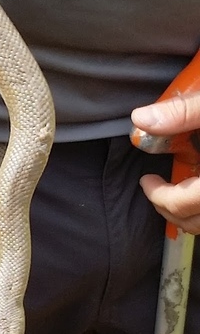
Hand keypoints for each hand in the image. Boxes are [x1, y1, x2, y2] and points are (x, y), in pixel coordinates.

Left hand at [131, 92, 199, 233]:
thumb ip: (184, 112)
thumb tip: (140, 118)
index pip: (182, 204)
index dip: (158, 196)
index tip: (146, 181)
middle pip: (193, 221)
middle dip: (169, 207)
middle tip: (155, 190)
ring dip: (188, 212)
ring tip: (176, 192)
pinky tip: (198, 188)